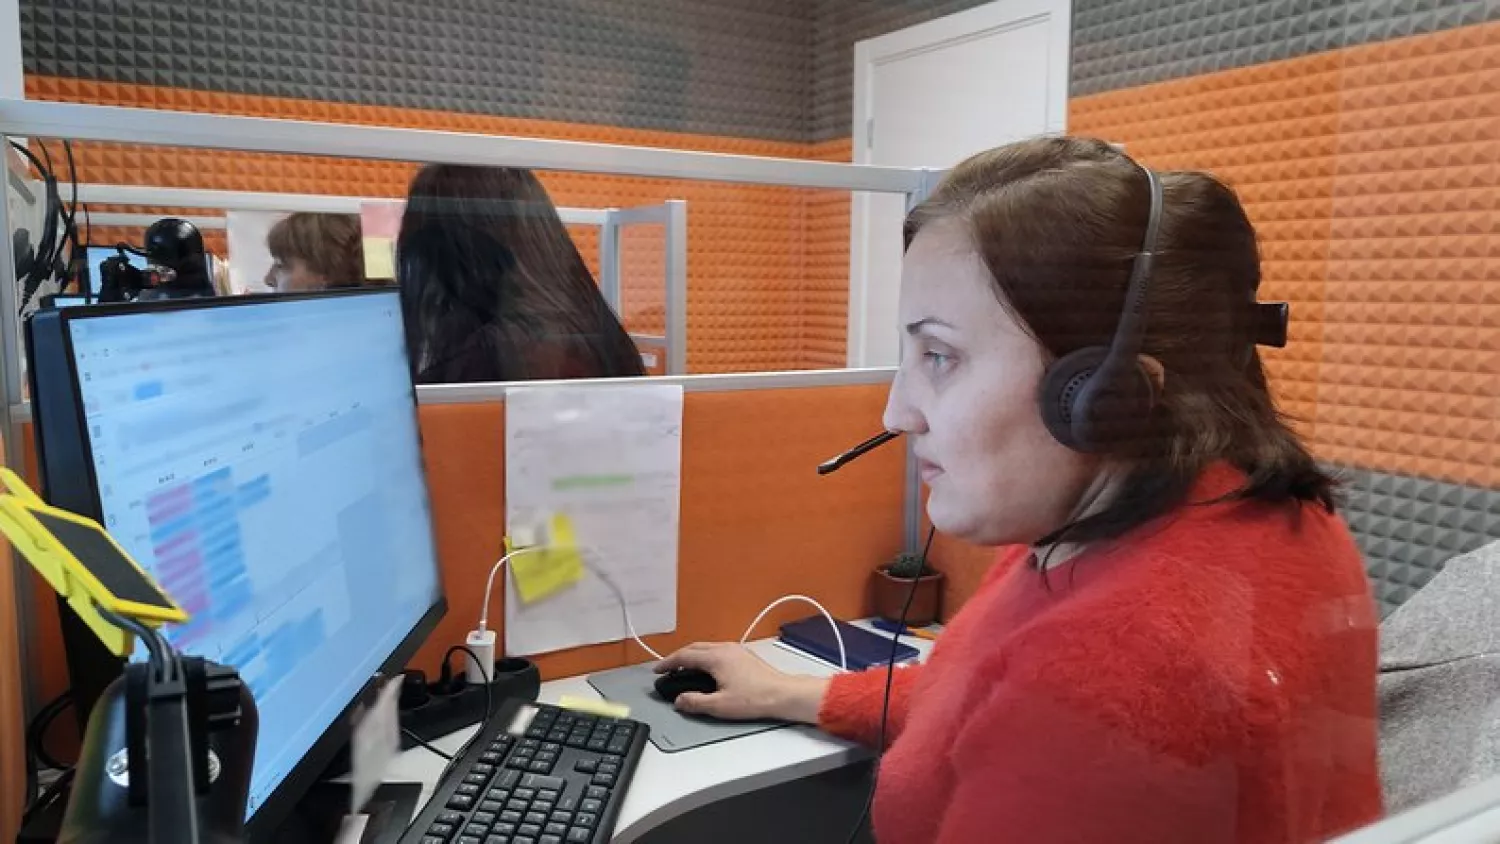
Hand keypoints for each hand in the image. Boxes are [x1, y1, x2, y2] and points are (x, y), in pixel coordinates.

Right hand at [655, 642, 827, 722]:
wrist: (782, 694)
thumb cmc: (755, 698)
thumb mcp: (719, 705)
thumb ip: (695, 702)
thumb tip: (680, 700)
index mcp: (716, 657)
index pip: (684, 656)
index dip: (668, 663)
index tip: (658, 670)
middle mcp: (725, 649)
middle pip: (694, 648)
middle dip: (678, 657)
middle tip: (668, 668)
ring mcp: (736, 650)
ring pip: (707, 648)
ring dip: (692, 656)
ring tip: (684, 668)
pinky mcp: (744, 656)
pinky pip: (718, 651)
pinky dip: (705, 657)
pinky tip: (706, 669)